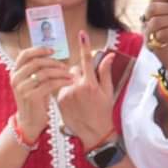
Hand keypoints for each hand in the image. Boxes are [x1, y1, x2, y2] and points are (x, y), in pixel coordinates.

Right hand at [10, 46, 73, 139]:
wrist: (29, 121)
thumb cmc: (35, 100)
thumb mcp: (33, 82)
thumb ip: (37, 69)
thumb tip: (50, 54)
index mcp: (14, 72)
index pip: (25, 54)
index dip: (39, 50)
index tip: (53, 51)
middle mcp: (15, 78)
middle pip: (36, 62)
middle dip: (53, 62)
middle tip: (65, 66)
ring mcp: (22, 87)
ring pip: (44, 73)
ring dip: (60, 72)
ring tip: (70, 75)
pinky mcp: (31, 96)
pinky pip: (50, 84)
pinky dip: (62, 81)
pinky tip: (70, 82)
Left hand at [56, 31, 116, 148]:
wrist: (94, 133)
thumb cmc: (104, 112)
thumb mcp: (108, 92)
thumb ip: (106, 72)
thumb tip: (109, 55)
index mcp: (90, 84)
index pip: (87, 61)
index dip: (84, 46)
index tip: (81, 34)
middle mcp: (76, 87)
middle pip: (74, 70)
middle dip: (79, 74)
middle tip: (88, 87)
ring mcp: (66, 93)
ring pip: (66, 78)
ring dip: (71, 82)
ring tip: (80, 97)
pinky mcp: (58, 100)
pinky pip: (60, 87)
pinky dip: (66, 90)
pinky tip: (74, 101)